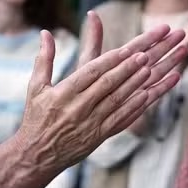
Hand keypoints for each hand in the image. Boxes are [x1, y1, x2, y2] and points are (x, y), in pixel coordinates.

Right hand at [17, 11, 187, 168]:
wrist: (37, 155)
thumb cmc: (36, 117)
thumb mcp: (35, 87)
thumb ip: (44, 59)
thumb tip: (45, 32)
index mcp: (64, 94)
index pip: (91, 73)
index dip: (110, 61)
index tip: (127, 49)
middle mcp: (78, 108)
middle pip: (108, 84)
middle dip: (128, 69)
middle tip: (146, 54)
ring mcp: (91, 123)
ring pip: (118, 100)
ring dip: (136, 84)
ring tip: (151, 69)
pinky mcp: (99, 136)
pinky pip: (121, 119)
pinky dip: (136, 106)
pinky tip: (150, 95)